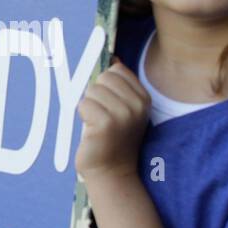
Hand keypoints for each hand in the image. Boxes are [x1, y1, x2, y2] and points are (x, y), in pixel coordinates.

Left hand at [75, 58, 150, 182]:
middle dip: (96, 95)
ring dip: (89, 107)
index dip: (106, 84)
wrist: (111, 171)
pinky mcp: (106, 124)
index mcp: (144, 98)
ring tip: (97, 125)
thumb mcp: (123, 108)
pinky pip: (84, 104)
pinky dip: (83, 116)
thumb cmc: (113, 138)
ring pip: (92, 91)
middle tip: (102, 116)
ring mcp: (123, 114)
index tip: (109, 104)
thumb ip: (119, 85)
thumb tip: (112, 56)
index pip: (117, 70)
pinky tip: (92, 131)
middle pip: (103, 77)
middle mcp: (137, 105)